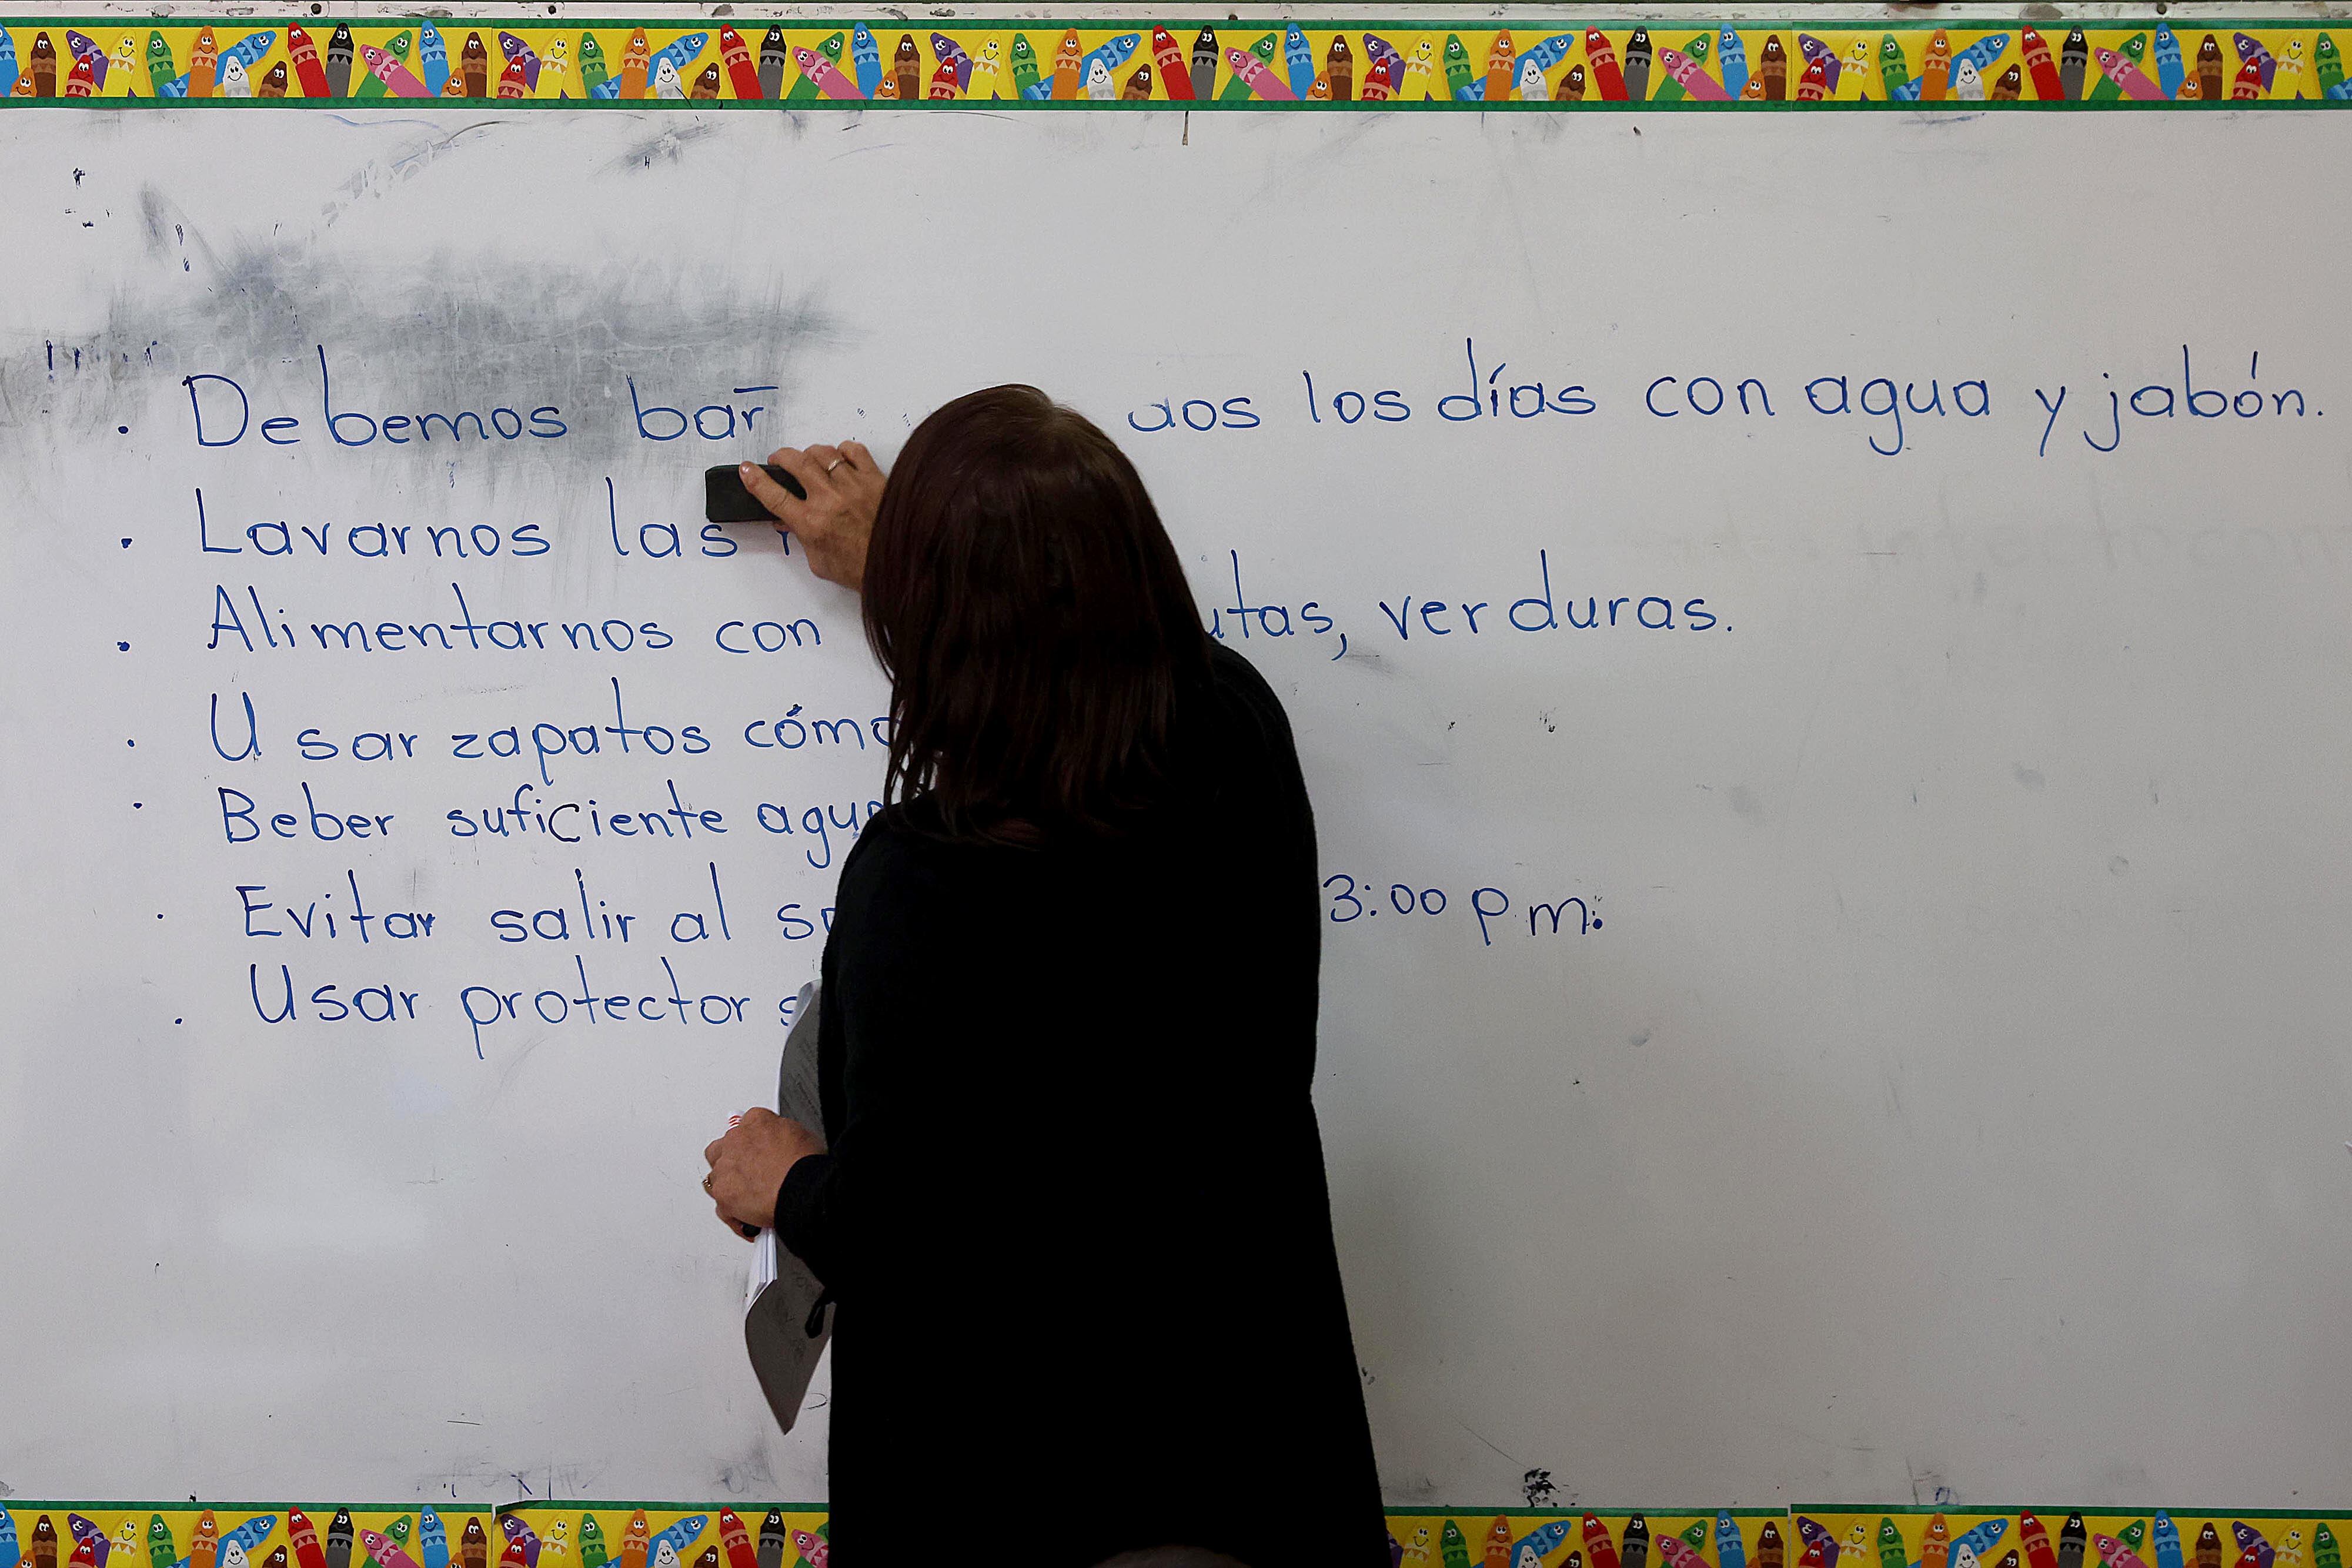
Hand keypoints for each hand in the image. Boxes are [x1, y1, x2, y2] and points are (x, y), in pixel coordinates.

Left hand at [703, 1107, 824, 1239]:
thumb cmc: (806, 1165)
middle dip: (733, 1163)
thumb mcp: (800, 1135)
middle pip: (721, 1150)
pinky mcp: (723, 1194)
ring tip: (749, 1200)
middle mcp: (735, 1141)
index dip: (751, 1145)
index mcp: (756, 1121)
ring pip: (716, 1178)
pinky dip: (734, 1215)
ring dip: (730, 1188)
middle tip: (750, 1176)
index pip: (745, 1127)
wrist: (803, 1189)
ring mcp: (726, 1168)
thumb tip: (781, 1146)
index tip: (757, 1153)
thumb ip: (781, 1137)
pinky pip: (722, 1208)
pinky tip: (749, 1220)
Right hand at [742, 440, 883, 592]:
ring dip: (811, 454)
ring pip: (823, 453)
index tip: (747, 470)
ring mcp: (853, 486)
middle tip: (780, 460)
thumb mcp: (820, 562)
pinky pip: (854, 451)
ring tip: (810, 461)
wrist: (899, 566)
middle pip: (796, 462)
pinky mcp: (875, 479)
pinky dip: (843, 450)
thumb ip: (802, 538)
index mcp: (812, 523)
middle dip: (781, 457)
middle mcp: (830, 500)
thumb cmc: (862, 569)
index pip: (774, 495)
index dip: (755, 480)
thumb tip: (787, 523)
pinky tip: (840, 459)